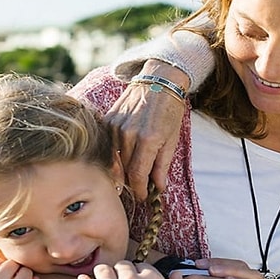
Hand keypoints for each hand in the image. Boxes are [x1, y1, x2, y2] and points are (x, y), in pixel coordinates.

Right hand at [104, 59, 188, 200]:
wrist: (159, 82)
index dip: (140, 190)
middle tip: (141, 185)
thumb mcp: (172, 140)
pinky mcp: (107, 120)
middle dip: (133, 181)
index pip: (137, 175)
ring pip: (116, 159)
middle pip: (125, 170)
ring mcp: (115, 126)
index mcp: (149, 139)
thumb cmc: (169, 112)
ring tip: (135, 169)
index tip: (144, 196)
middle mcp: (129, 133)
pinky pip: (108, 145)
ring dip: (124, 168)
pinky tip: (125, 154)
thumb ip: (162, 166)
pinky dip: (116, 153)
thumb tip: (158, 188)